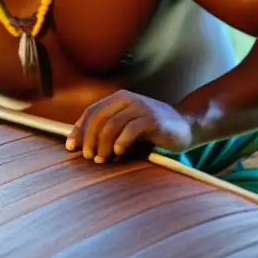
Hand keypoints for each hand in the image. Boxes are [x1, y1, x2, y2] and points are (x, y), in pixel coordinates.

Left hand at [65, 91, 192, 162]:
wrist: (187, 125)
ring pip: (111, 125)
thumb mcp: (127, 126)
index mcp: (118, 98)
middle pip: (98, 118)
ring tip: (101, 159)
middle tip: (88, 157)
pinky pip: (129, 131)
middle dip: (88, 139)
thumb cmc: (152, 130)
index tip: (71, 147)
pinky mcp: (153, 120)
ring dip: (102, 145)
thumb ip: (108, 130)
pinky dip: (120, 144)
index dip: (79, 130)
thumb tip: (80, 145)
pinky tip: (120, 153)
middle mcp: (128, 99)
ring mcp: (141, 108)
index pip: (91, 112)